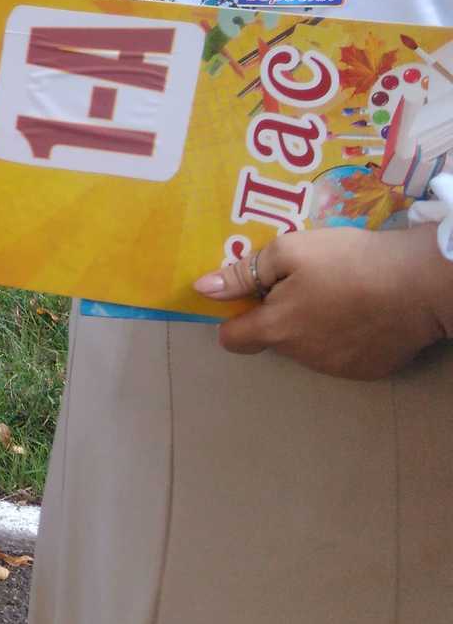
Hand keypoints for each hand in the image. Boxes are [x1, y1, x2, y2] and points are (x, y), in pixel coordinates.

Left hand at [193, 227, 449, 379]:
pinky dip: (343, 338)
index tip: (249, 299)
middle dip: (279, 315)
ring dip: (311, 327)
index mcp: (277, 329)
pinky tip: (361, 312)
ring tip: (338, 294)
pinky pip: (341, 355)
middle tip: (304, 283)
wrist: (420, 283)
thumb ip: (243, 273)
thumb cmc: (348, 261)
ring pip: (307, 348)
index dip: (234, 319)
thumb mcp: (289, 252)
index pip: (233, 340)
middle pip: (274, 339)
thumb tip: (203, 289)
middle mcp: (302, 356)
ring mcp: (337, 368)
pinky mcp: (368, 371)